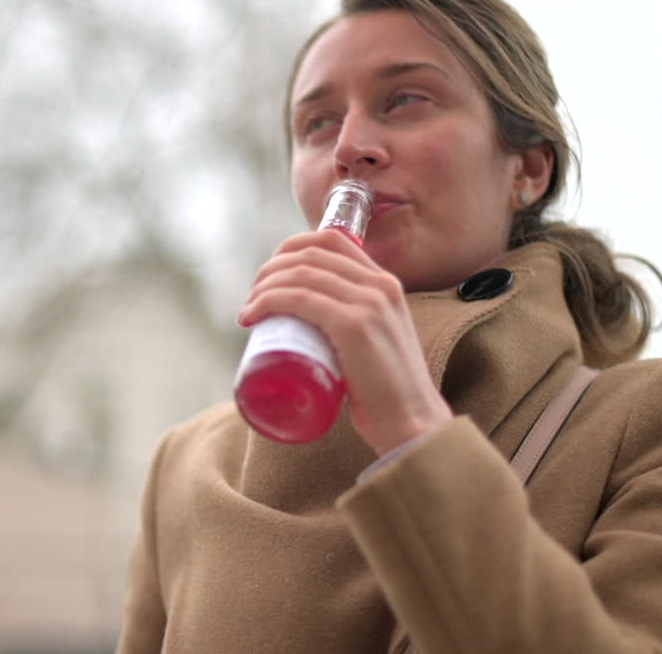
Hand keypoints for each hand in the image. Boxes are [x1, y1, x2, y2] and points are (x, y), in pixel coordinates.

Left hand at [237, 229, 453, 453]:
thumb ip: (359, 326)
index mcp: (387, 283)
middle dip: (271, 269)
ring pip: (301, 274)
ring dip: (263, 286)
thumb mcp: (378, 341)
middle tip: (253, 297)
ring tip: (248, 310)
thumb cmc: (388, 394)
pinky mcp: (355, 326)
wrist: (413, 423)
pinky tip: (252, 313)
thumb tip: (316, 329)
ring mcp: (369, 303)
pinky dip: (268, 300)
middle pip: (311, 253)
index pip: (332, 239)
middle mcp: (380, 285)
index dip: (292, 248)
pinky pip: (300, 298)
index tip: (270, 275)